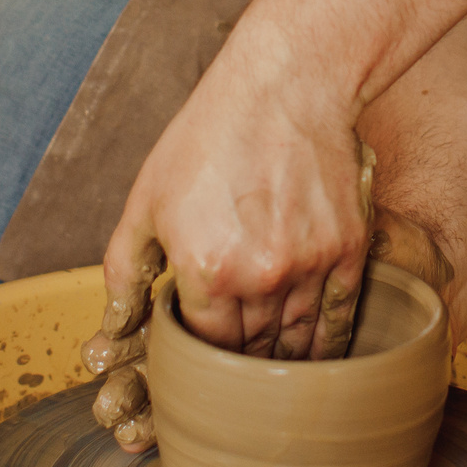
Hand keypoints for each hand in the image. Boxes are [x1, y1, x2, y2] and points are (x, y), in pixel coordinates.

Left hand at [85, 138, 378, 452]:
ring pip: (297, 344)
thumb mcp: (147, 199)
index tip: (197, 362)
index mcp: (206, 271)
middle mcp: (262, 277)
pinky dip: (326, 344)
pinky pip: (339, 319)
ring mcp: (311, 265)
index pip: (205, 351)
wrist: (285, 86)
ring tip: (270, 375)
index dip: (199, 362)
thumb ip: (126, 270)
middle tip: (230, 380)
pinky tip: (316, 358)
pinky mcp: (348, 250)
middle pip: (250, 353)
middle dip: (237, 368)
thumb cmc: (209, 137)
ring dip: (281, 364)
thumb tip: (118, 328)